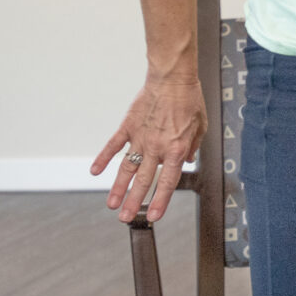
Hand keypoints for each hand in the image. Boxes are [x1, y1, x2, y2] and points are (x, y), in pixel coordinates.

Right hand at [93, 63, 203, 222]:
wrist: (172, 78)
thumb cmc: (188, 100)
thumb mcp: (200, 126)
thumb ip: (193, 146)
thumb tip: (187, 161)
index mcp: (176, 149)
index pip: (168, 182)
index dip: (160, 201)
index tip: (152, 216)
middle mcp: (157, 147)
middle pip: (144, 180)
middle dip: (134, 202)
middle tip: (125, 218)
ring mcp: (140, 137)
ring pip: (127, 168)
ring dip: (118, 188)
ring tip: (112, 204)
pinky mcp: (128, 126)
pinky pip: (113, 145)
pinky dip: (103, 158)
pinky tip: (95, 171)